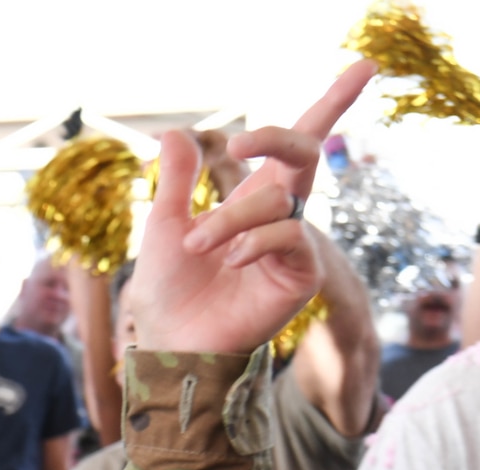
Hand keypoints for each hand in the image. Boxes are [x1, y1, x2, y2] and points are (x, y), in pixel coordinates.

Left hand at [132, 60, 371, 354]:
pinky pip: (289, 236)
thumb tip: (174, 133)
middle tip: (241, 145)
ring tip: (197, 246)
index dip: (333, 104)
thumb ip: (176, 181)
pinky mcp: (301, 274)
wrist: (171, 341)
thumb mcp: (166, 225)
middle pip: (303, 152)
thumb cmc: (169, 288)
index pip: (296, 144)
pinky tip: (230, 260)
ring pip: (276, 201)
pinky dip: (254, 241)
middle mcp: (280, 214)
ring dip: (229, 219)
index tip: (365, 67)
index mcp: (253, 196)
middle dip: (279, 138)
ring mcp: (293, 243)